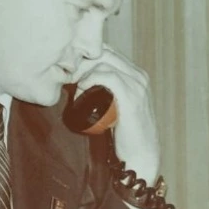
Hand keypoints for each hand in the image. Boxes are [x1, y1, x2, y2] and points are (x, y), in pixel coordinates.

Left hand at [70, 45, 160, 182]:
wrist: (140, 155)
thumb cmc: (124, 134)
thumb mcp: (116, 107)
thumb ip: (106, 94)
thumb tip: (78, 84)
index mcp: (136, 75)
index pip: (107, 53)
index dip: (87, 58)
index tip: (71, 73)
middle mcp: (139, 76)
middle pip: (104, 53)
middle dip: (82, 63)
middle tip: (68, 79)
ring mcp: (137, 85)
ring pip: (104, 62)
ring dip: (84, 73)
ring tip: (76, 91)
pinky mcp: (132, 96)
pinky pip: (107, 76)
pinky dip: (90, 79)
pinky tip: (81, 90)